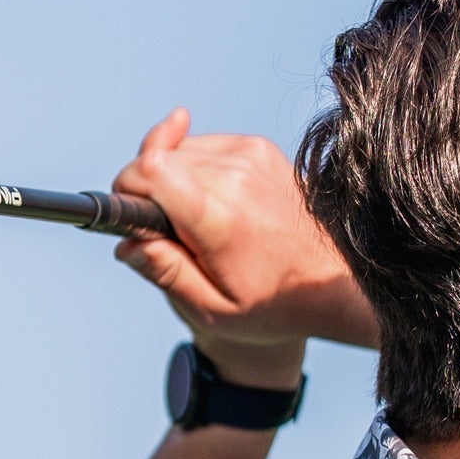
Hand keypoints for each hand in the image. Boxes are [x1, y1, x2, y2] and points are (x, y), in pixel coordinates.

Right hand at [111, 110, 381, 360]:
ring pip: (179, 150)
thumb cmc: (272, 304)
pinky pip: (205, 147)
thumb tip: (127, 243)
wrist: (333, 283)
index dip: (127, 189)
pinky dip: (198, 171)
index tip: (134, 219)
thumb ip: (166, 273)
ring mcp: (251, 154)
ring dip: (173, 180)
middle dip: (147, 190)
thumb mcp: (215, 311)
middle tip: (169, 233)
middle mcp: (235, 173)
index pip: (148, 167)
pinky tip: (218, 206)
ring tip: (199, 224)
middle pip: (158, 156)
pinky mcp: (259, 147)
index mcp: (219, 214)